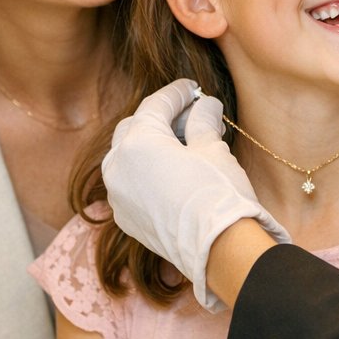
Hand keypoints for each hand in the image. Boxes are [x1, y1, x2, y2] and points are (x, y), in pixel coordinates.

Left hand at [102, 79, 289, 311]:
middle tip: (188, 114)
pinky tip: (171, 173)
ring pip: (127, 157)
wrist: (220, 250)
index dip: (177, 93)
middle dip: (159, 118)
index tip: (192, 89)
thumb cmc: (218, 193)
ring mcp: (117, 196)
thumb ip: (202, 121)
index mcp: (138, 142)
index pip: (156, 105)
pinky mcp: (126, 218)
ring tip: (181, 144)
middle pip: (134, 128)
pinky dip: (146, 172)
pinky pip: (129, 184)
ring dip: (149, 145)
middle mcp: (118, 167)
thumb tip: (204, 106)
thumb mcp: (213, 148)